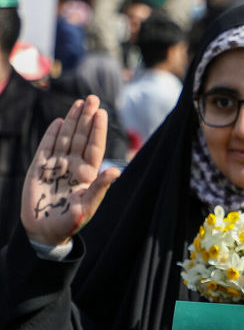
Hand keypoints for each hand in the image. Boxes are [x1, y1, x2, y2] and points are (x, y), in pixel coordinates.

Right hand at [20, 95, 120, 246]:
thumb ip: (100, 188)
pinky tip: (61, 121)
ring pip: (66, 138)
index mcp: (88, 174)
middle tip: (92, 98)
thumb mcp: (87, 206)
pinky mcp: (40, 168)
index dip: (98, 130)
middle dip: (87, 118)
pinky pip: (47, 146)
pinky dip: (53, 134)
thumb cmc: (70, 222)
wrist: (45, 231)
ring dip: (73, 121)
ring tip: (79, 103)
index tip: (102, 112)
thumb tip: (116, 171)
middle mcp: (74, 166)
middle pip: (82, 137)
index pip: (95, 147)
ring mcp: (57, 165)